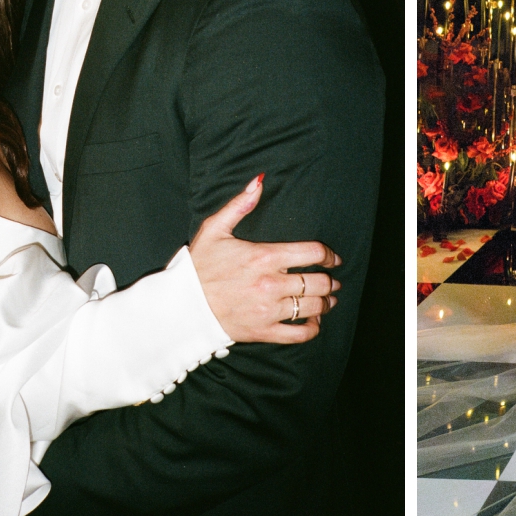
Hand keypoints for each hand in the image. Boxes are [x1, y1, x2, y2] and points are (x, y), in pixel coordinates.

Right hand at [188, 175, 342, 344]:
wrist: (181, 306)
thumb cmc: (198, 267)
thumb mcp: (214, 229)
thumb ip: (239, 205)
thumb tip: (259, 182)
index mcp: (264, 256)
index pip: (313, 253)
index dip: (329, 255)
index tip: (333, 259)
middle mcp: (271, 283)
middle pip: (318, 282)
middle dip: (330, 281)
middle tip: (333, 281)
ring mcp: (269, 309)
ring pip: (313, 307)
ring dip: (326, 303)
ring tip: (329, 300)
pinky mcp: (263, 331)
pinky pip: (299, 334)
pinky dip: (312, 328)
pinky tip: (313, 322)